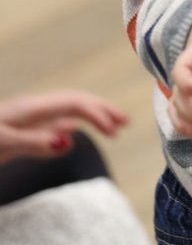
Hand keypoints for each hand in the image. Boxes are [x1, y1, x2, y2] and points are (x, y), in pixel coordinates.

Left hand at [0, 92, 128, 164]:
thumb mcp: (4, 142)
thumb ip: (34, 142)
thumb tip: (70, 141)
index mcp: (32, 108)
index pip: (74, 104)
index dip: (97, 114)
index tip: (115, 131)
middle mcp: (35, 109)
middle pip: (76, 102)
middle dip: (103, 109)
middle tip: (127, 122)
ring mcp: (30, 118)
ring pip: (68, 111)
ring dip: (92, 115)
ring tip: (113, 126)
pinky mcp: (24, 128)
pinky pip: (55, 121)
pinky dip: (73, 124)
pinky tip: (75, 130)